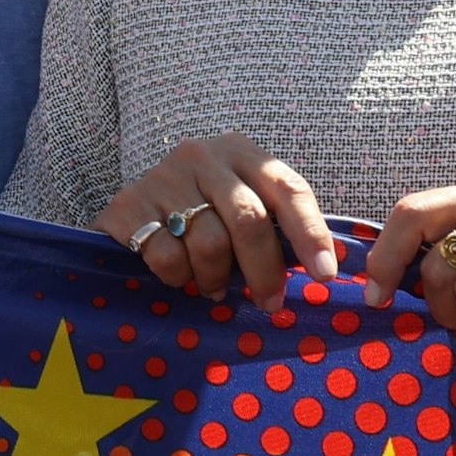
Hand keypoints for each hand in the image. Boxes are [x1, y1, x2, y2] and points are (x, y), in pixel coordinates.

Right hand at [94, 133, 337, 313]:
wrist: (135, 203)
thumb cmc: (203, 210)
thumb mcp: (241, 202)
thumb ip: (275, 223)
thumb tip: (325, 270)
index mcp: (240, 152)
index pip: (288, 189)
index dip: (310, 233)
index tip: (325, 275)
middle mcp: (202, 156)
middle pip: (249, 220)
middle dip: (264, 271)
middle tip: (269, 303)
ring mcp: (163, 176)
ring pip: (208, 244)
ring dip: (216, 278)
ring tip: (213, 283)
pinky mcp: (130, 202)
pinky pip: (168, 256)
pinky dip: (179, 277)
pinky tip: (179, 273)